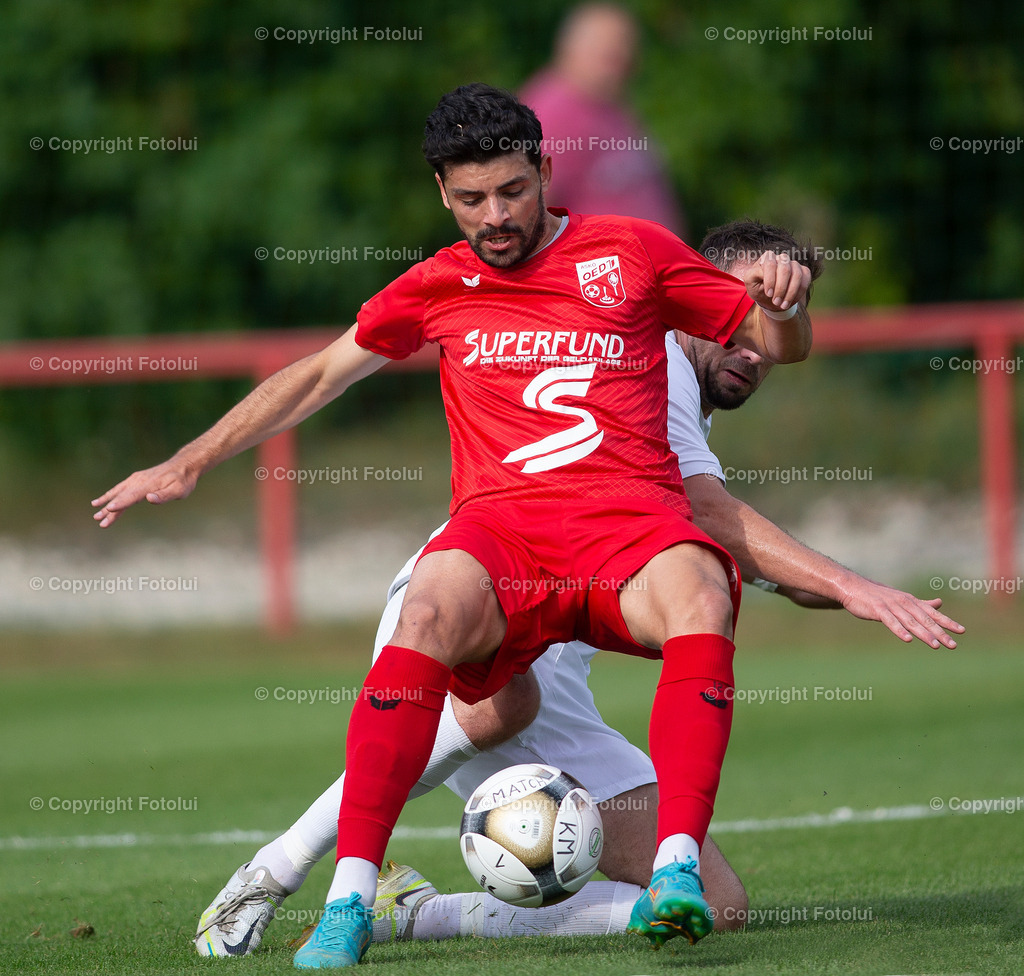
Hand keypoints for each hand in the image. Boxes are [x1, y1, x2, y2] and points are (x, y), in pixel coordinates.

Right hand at [91, 459, 196, 526]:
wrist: (184, 465)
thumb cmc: (183, 480)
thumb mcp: (179, 490)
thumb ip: (164, 495)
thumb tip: (149, 498)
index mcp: (148, 485)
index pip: (132, 496)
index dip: (121, 503)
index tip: (109, 509)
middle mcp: (139, 481)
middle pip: (122, 497)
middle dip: (110, 510)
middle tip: (99, 520)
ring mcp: (136, 479)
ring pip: (118, 493)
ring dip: (106, 503)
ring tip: (95, 513)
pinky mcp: (136, 480)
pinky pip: (121, 489)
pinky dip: (111, 495)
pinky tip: (102, 501)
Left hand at [744, 251, 810, 311]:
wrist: (770, 299)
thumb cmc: (758, 288)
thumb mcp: (750, 283)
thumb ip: (753, 274)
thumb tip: (762, 271)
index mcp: (767, 258)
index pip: (770, 264)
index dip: (770, 280)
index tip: (769, 294)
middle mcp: (782, 258)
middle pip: (785, 269)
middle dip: (781, 288)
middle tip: (776, 302)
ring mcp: (794, 264)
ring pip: (797, 275)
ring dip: (791, 292)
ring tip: (783, 305)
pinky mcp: (803, 271)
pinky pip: (806, 279)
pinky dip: (799, 292)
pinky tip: (791, 301)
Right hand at [839, 580, 964, 648]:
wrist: (853, 587)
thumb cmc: (878, 595)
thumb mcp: (902, 599)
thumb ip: (921, 604)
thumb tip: (939, 603)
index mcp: (911, 601)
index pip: (932, 613)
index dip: (947, 622)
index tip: (961, 631)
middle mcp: (904, 603)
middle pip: (925, 619)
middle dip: (940, 632)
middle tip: (952, 645)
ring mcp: (891, 606)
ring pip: (911, 622)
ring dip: (924, 634)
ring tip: (935, 646)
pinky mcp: (878, 610)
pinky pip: (891, 621)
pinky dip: (899, 630)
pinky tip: (908, 639)